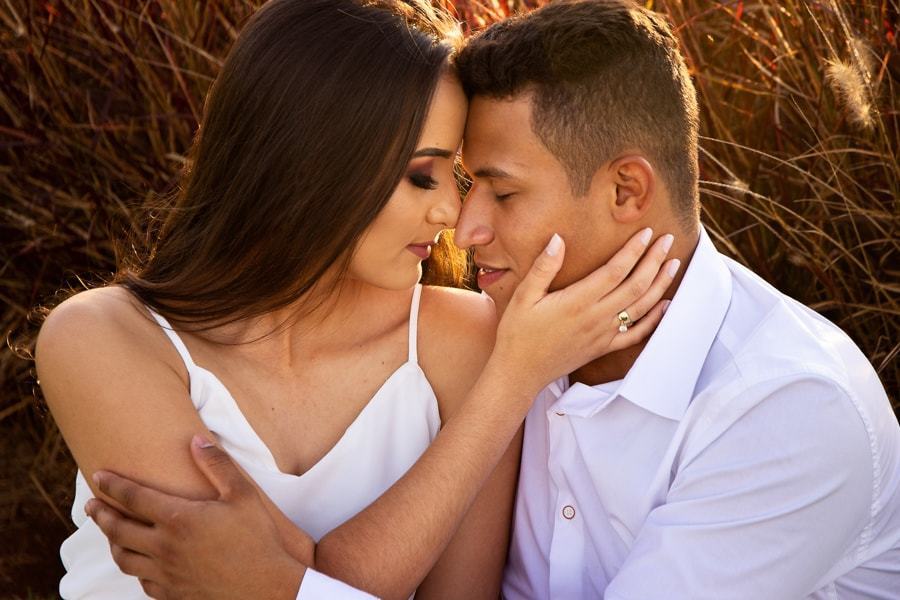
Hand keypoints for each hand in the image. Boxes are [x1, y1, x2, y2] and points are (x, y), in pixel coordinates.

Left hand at [86, 435, 308, 599]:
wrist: (267, 589)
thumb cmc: (257, 539)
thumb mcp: (243, 495)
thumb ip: (218, 466)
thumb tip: (196, 441)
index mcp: (178, 519)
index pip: (134, 497)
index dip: (113, 485)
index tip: (98, 475)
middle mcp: (164, 547)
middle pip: (119, 530)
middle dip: (101, 515)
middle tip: (90, 505)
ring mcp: (166, 574)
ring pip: (125, 559)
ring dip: (112, 543)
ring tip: (110, 534)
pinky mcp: (173, 594)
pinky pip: (143, 581)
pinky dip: (135, 569)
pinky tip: (140, 564)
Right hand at [492, 228, 677, 395]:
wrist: (520, 372)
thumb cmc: (518, 333)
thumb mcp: (523, 296)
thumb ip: (543, 267)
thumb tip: (558, 239)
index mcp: (577, 301)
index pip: (615, 270)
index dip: (634, 250)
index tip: (646, 232)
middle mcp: (596, 317)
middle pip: (635, 286)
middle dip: (654, 261)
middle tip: (667, 240)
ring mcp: (603, 335)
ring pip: (641, 307)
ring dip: (660, 285)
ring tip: (673, 265)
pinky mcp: (603, 348)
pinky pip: (636, 334)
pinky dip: (654, 320)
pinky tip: (665, 306)